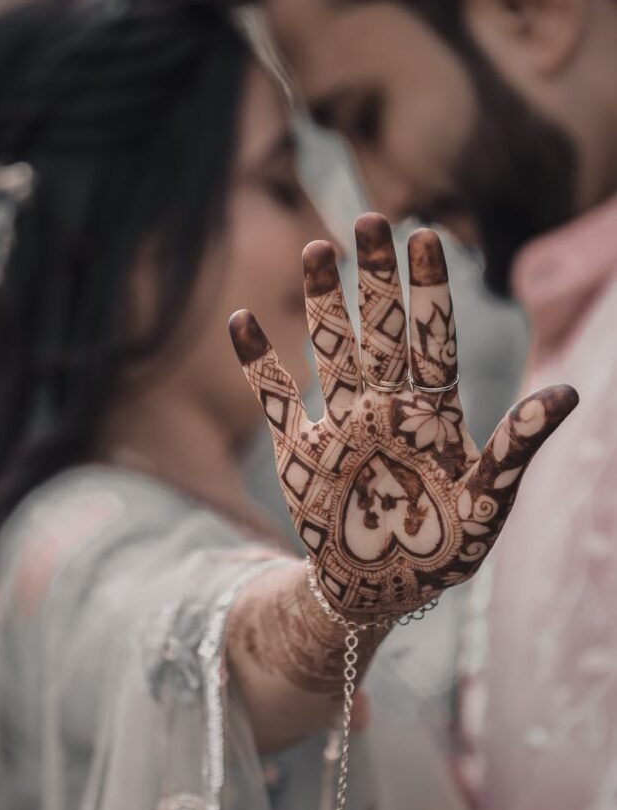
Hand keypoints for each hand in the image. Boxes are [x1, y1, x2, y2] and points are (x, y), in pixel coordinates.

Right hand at [230, 214, 577, 623]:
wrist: (377, 590)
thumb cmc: (440, 551)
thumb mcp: (487, 505)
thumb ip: (516, 449)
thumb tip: (569, 392)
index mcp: (432, 414)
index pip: (432, 338)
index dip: (428, 288)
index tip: (426, 233)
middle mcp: (385, 406)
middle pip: (380, 329)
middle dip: (375, 276)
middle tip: (369, 219)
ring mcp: (339, 424)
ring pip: (329, 349)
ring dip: (321, 302)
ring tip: (315, 250)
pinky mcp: (299, 451)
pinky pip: (273, 399)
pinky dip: (258, 364)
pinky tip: (241, 323)